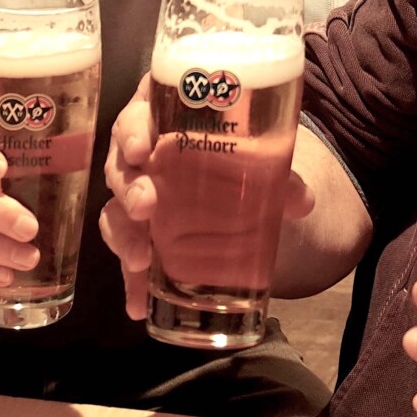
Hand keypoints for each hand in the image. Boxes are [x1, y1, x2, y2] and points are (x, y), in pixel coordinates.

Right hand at [99, 75, 314, 317]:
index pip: (140, 112)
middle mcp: (143, 153)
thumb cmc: (241, 156)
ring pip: (114, 209)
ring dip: (123, 235)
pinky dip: (130, 280)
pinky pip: (127, 252)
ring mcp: (137, 194)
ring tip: (140, 259)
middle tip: (144, 205)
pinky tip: (137, 303)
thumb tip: (301, 200)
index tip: (141, 149)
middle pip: (120, 162)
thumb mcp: (262, 160)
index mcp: (166, 118)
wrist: (245, 190)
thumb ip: (280, 176)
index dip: (133, 129)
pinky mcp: (140, 233)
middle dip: (128, 186)